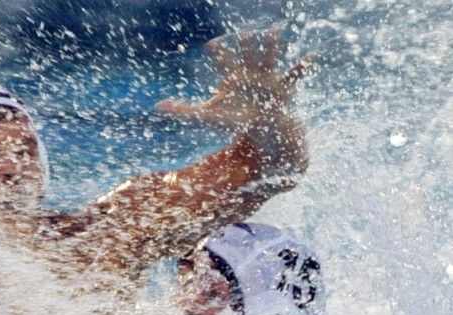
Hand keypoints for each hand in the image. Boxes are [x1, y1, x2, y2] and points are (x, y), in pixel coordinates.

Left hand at [156, 28, 314, 132]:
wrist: (259, 128)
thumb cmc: (232, 120)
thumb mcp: (205, 116)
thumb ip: (182, 110)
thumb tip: (157, 106)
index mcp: (233, 77)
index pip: (224, 61)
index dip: (218, 53)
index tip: (211, 44)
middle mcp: (251, 74)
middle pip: (248, 54)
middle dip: (246, 43)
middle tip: (243, 31)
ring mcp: (268, 79)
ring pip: (270, 58)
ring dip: (272, 46)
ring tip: (275, 30)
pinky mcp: (282, 89)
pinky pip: (295, 75)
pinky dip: (302, 67)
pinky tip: (311, 56)